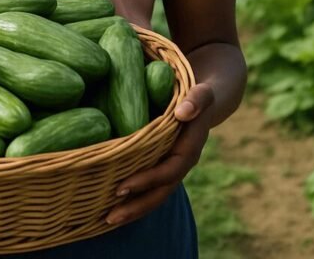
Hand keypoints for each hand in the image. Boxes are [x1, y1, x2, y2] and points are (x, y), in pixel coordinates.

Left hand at [105, 83, 213, 225]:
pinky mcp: (162, 165)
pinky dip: (134, 199)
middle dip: (136, 206)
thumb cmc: (198, 93)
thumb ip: (197, 100)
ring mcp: (172, 166)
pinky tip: (111, 206)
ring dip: (133, 209)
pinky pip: (150, 187)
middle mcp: (181, 162)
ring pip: (155, 194)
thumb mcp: (203, 93)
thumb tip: (183, 112)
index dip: (147, 180)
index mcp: (190, 148)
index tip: (122, 187)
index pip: (169, 170)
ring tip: (106, 220)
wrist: (207, 100)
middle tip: (109, 217)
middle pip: (161, 192)